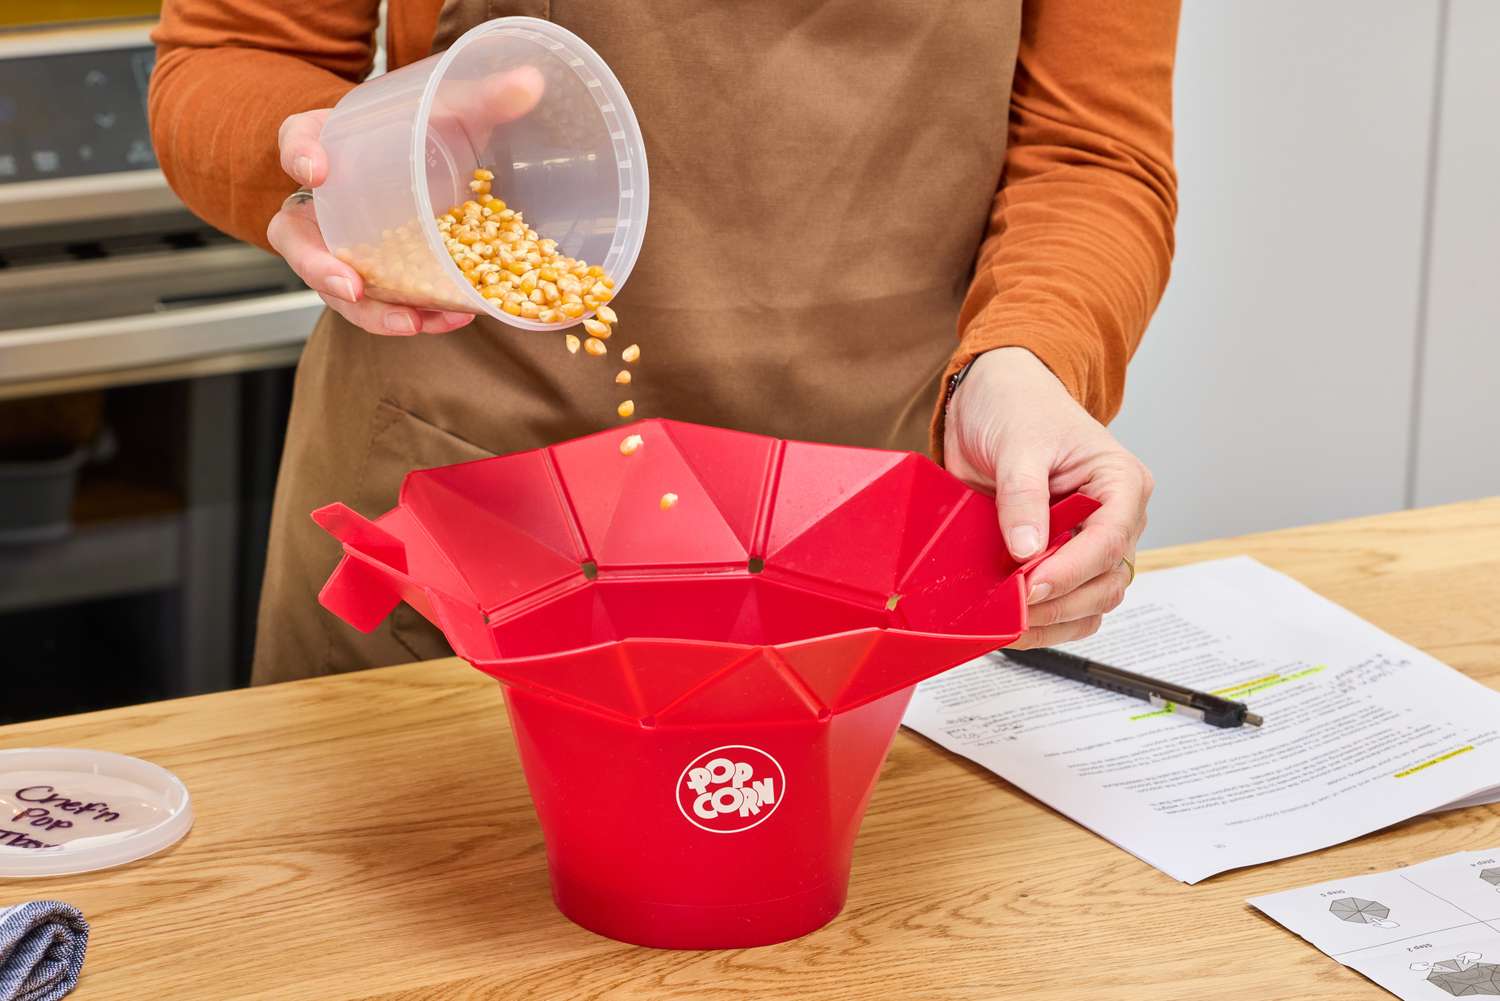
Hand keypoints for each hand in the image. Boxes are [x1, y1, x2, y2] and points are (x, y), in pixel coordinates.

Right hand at [268, 109, 473, 335]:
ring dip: (372, 312)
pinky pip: (379, 302)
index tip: (316, 169)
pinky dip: (411, 315)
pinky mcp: (374, 273)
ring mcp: (343, 242)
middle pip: (295, 236)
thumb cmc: (428, 126)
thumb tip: (531, 84)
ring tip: (411, 322)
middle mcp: (324, 198)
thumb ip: (486, 96)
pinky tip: (449, 317)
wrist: (437, 157)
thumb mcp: (453, 107)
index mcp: (328, 141)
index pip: (297, 138)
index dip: (299, 153)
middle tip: (350, 286)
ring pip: (334, 284)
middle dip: (318, 266)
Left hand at [944, 347, 1152, 647]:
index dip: (1072, 570)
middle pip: (1107, 582)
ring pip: (1091, 603)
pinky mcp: (1059, 558)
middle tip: (1013, 609)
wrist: (990, 399)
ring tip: (1008, 622)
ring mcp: (1086, 542)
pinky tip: (1011, 622)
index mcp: (1120, 483)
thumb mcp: (1018, 443)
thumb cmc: (1017, 407)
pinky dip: (1042, 620)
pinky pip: (1066, 604)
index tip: (1031, 585)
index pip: (1109, 540)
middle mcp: (1113, 518)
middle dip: (1061, 601)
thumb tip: (1027, 549)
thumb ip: (1023, 496)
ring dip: (1052, 620)